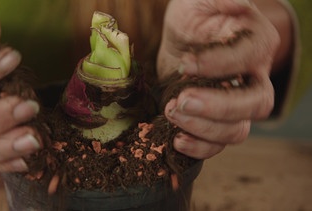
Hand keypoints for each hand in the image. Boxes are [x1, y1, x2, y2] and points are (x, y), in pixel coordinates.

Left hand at [157, 0, 279, 158]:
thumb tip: (238, 5)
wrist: (183, 38)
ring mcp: (236, 103)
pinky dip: (199, 148)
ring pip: (237, 130)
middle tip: (182, 100)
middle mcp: (254, 77)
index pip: (248, 59)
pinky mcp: (214, 120)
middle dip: (217, 107)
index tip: (185, 63)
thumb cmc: (194, 15)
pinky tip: (177, 138)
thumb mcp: (202, 0)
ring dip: (203, 128)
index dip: (218, 65)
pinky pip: (217, 145)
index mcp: (257, 43)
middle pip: (255, 104)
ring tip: (171, 111)